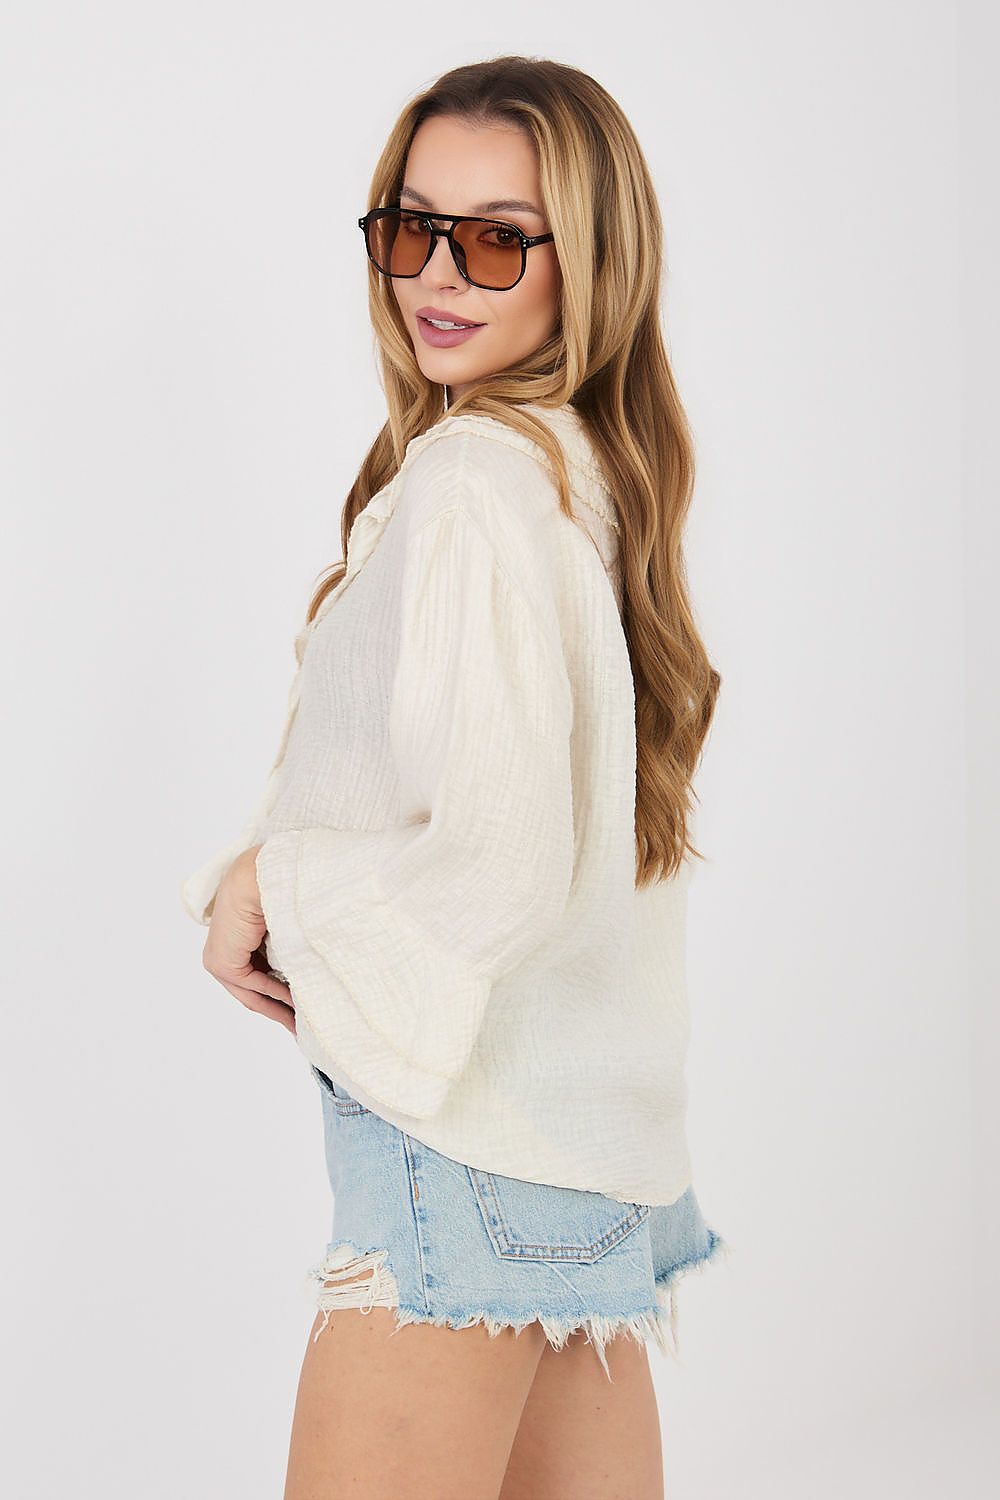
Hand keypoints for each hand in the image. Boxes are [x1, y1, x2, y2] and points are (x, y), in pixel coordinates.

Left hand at [201, 844, 296, 1033]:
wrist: (261, 876)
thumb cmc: (276, 890)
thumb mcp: (280, 927)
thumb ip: (284, 950)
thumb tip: (305, 975)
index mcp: (233, 940)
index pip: (254, 976)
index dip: (276, 996)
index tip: (297, 1012)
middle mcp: (221, 951)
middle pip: (252, 990)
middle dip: (277, 1010)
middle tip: (299, 1028)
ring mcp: (218, 959)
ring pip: (252, 992)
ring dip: (278, 1007)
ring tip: (301, 1022)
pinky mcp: (222, 963)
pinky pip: (252, 984)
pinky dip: (274, 994)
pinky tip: (295, 1001)